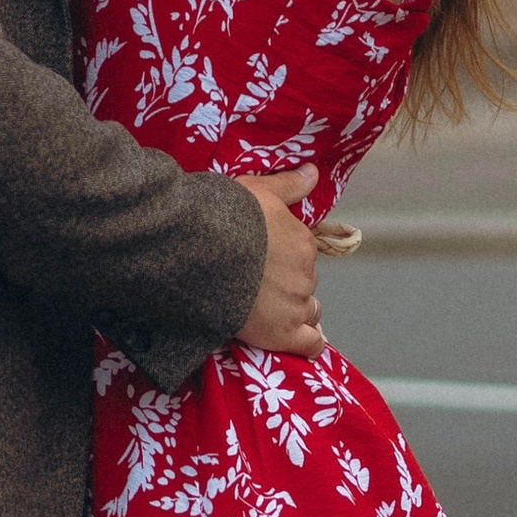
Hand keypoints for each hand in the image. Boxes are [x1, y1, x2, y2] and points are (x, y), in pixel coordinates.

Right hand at [235, 166, 326, 357]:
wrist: (203, 251)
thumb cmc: (226, 216)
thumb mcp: (257, 190)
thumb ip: (288, 184)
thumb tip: (313, 172)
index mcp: (302, 240)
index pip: (302, 254)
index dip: (283, 258)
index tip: (263, 260)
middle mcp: (305, 272)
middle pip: (303, 282)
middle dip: (286, 284)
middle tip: (257, 284)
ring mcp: (296, 304)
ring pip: (308, 310)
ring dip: (295, 310)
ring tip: (269, 311)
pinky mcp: (282, 333)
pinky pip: (308, 344)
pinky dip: (307, 344)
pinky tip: (300, 342)